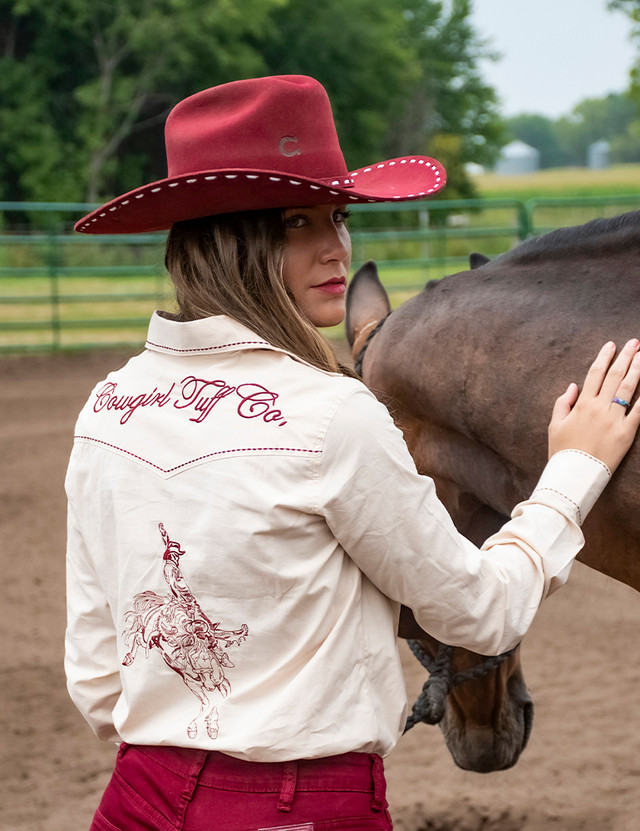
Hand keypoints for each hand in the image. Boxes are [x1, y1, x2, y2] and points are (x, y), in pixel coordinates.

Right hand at [549, 339, 639, 471]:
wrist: (573, 475)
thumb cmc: (562, 452)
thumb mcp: (555, 425)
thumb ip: (563, 403)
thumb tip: (573, 386)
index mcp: (582, 404)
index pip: (595, 373)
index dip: (604, 357)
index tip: (611, 345)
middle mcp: (599, 408)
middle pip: (614, 376)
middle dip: (626, 357)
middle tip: (634, 343)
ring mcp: (614, 420)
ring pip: (628, 389)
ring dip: (637, 370)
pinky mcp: (626, 433)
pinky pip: (639, 412)